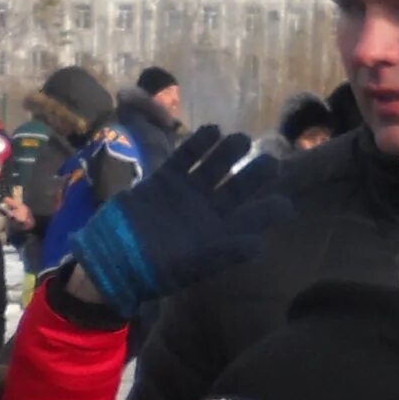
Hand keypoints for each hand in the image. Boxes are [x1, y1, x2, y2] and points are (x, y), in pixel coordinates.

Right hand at [67, 126, 279, 317]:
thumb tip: (261, 245)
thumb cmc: (155, 269)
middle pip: (239, 187)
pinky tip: (212, 130)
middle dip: (255, 174)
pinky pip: (184, 158)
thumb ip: (227, 252)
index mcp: (220, 233)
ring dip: (228, 152)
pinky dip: (197, 144)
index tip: (287, 203)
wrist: (111, 260)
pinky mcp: (163, 181)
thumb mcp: (196, 265)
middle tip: (271, 161)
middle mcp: (207, 211)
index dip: (270, 210)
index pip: (253, 218)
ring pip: (214, 167)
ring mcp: (186, 193)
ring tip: (239, 138)